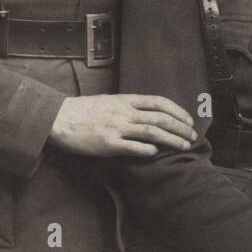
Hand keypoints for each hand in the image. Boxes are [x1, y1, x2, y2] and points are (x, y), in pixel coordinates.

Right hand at [49, 94, 197, 156]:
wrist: (59, 118)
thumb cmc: (84, 110)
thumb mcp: (110, 101)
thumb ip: (129, 105)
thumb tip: (150, 113)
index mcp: (126, 100)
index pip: (159, 102)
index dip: (178, 111)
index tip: (189, 120)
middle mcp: (125, 112)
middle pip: (160, 118)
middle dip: (180, 128)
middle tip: (192, 136)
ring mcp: (117, 127)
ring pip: (151, 132)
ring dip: (171, 139)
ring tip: (183, 146)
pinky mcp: (107, 143)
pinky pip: (131, 147)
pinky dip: (146, 149)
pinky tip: (156, 152)